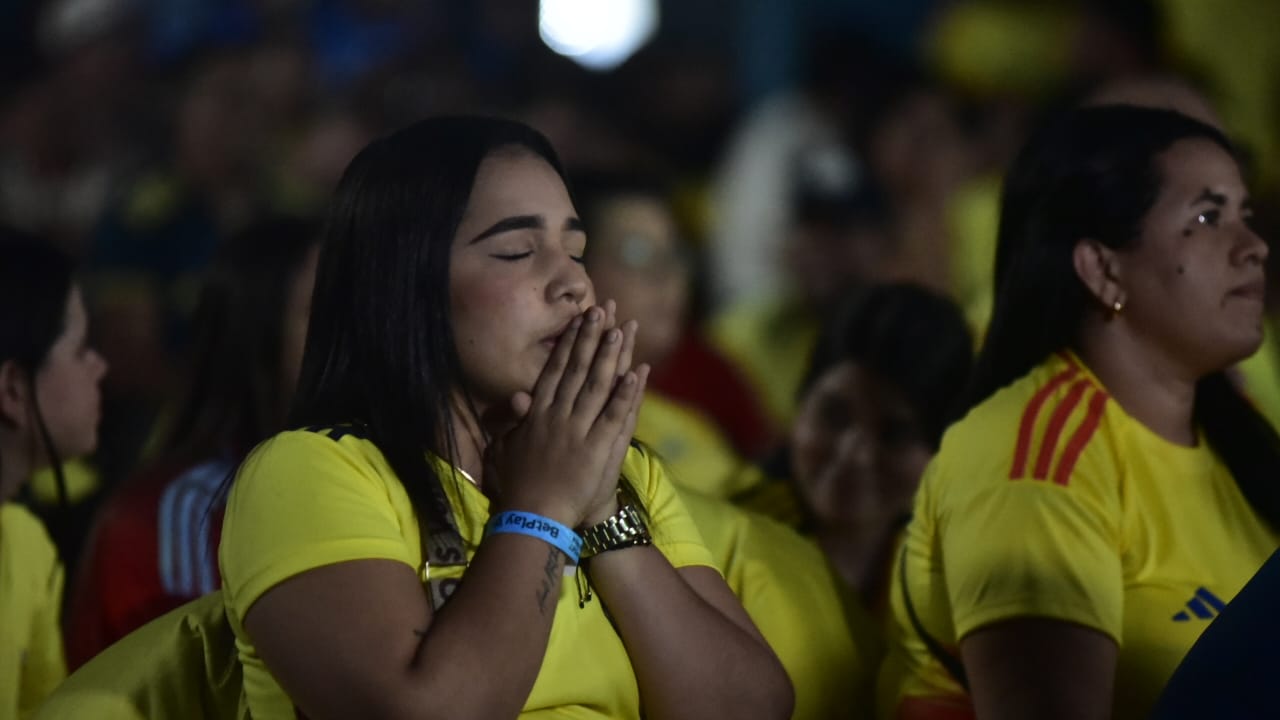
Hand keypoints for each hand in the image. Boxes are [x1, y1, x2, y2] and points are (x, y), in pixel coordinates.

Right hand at [484, 302, 647, 527]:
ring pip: (598, 385)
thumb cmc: (519, 486)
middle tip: (603, 309)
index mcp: (539, 414)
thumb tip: (517, 398)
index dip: (570, 343)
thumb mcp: (508, 449)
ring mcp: (579, 430)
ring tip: (622, 329)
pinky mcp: (598, 448)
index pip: (556, 370)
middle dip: (592, 337)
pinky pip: (615, 416)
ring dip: (611, 356)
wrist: (534, 517)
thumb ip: (514, 423)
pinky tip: (638, 373)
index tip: (580, 319)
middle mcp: (558, 416)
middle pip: (578, 369)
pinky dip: (627, 394)